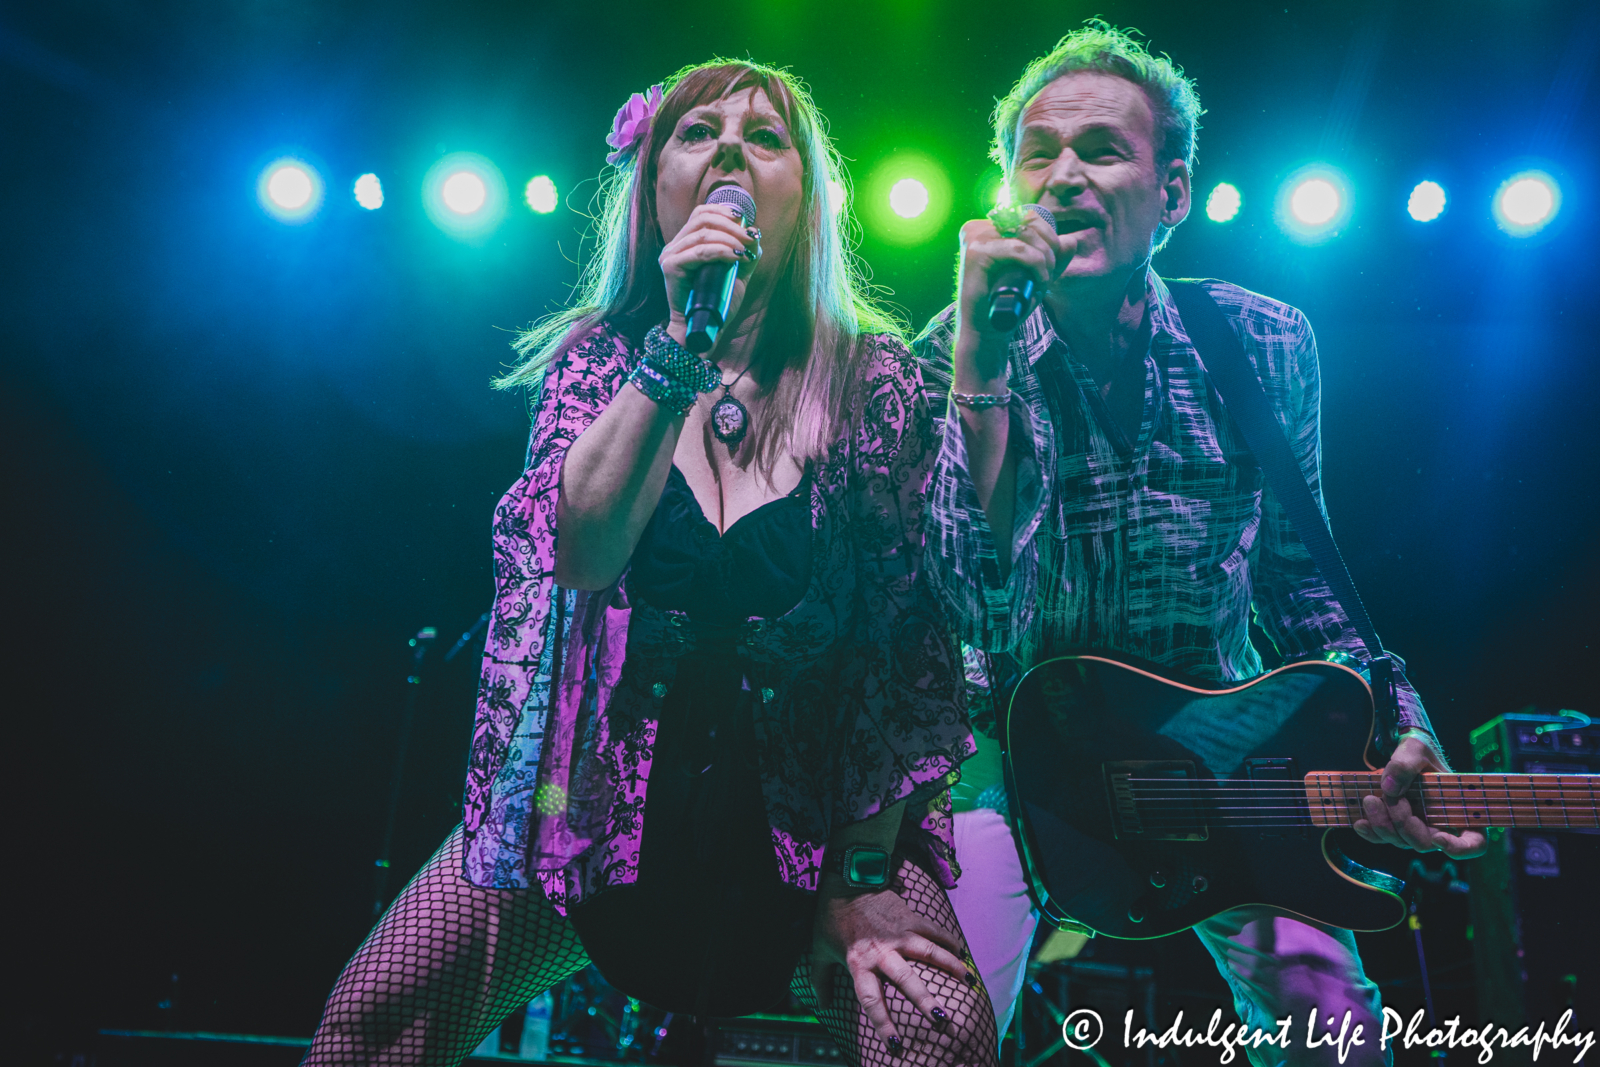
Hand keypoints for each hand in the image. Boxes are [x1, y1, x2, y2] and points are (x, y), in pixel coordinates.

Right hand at [659, 201, 759, 335]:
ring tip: (744, 252)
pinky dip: (721, 251)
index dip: (722, 211)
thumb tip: (755, 234)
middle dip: (730, 225)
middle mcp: (675, 246)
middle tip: (749, 238)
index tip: (743, 220)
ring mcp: (670, 255)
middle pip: (702, 219)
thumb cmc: (717, 302)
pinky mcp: (671, 267)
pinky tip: (735, 258)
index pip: (701, 214)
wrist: (704, 327)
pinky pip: (699, 252)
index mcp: (686, 243)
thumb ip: (744, 254)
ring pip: (703, 234)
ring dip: (729, 239)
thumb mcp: (736, 274)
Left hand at [810, 878, 971, 1049]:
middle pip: (907, 980)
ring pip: (930, 952)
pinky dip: (948, 942)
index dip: (883, 1024)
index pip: (871, 1000)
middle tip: (942, 1021)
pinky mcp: (910, 917)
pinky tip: (962, 953)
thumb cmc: (831, 916)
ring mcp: (899, 933)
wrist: (846, 876)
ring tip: (969, 982)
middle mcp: (882, 951)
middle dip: (925, 1001)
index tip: (896, 1045)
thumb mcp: (819, 949)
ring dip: (950, 967)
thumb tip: (821, 1006)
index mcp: (858, 963)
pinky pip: (934, 931)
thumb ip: (820, 980)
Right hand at [951, 209, 1061, 386]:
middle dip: (1049, 247)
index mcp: (987, 228)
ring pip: (1026, 235)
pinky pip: (1019, 250)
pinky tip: (1037, 282)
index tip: (1050, 265)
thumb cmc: (1008, 302)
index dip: (1049, 237)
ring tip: (1042, 282)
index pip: (1028, 216)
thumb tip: (1071, 241)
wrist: (987, 331)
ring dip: (1044, 259)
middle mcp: (977, 228)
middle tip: (1048, 274)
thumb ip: (1053, 258)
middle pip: (1029, 221)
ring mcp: (975, 239)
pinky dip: (1036, 265)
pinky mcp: (976, 253)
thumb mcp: (1035, 275)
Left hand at [1353, 734, 1486, 857]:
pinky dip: (1371, 832)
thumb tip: (1389, 788)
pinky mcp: (1396, 826)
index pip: (1474, 843)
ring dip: (1383, 825)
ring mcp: (1418, 828)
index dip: (1460, 848)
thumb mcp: (1416, 748)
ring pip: (1401, 842)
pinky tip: (1359, 822)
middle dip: (1403, 823)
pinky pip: (1383, 838)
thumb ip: (1405, 763)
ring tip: (1369, 799)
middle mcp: (1441, 825)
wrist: (1401, 751)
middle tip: (1389, 797)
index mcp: (1461, 810)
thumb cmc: (1420, 749)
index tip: (1439, 838)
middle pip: (1424, 842)